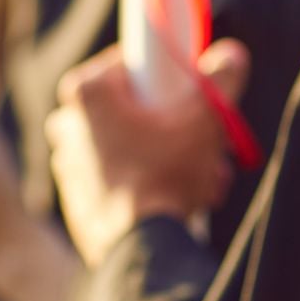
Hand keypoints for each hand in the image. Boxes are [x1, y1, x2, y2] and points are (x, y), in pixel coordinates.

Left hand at [46, 40, 250, 265]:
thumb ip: (222, 80)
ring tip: (201, 175)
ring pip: (127, 144)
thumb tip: (231, 54)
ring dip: (164, 154)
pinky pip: (117, 177)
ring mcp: (68, 163)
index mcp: (88, 92)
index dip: (166, 73)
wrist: (141, 246)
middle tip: (200, 137)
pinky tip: (179, 198)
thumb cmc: (167, 175)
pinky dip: (146, 180)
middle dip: (169, 121)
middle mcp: (68, 124)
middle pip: (130, 106)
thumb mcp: (207, 119)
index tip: (189, 89)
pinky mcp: (76, 197)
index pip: (130, 61)